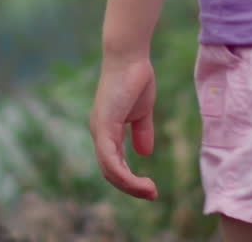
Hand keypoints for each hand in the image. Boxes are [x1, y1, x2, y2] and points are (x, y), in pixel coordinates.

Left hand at [89, 54, 158, 199]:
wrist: (130, 57)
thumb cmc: (136, 78)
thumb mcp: (142, 112)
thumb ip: (142, 132)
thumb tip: (145, 154)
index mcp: (107, 131)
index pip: (114, 164)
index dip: (130, 179)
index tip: (150, 188)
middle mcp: (99, 134)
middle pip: (110, 172)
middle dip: (131, 187)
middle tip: (151, 193)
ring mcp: (99, 132)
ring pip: (110, 171)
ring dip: (130, 185)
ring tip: (149, 191)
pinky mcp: (104, 127)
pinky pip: (110, 160)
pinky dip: (124, 176)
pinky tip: (139, 182)